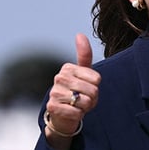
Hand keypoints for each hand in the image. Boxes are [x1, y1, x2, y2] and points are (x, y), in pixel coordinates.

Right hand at [44, 34, 100, 149]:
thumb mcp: (83, 73)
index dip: (96, 88)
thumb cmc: (76, 92)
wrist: (62, 114)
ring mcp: (54, 92)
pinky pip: (76, 112)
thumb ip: (84, 55)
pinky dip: (77, 116)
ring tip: (77, 106)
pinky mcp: (52, 107)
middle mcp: (59, 78)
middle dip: (92, 99)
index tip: (86, 89)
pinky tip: (71, 113)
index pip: (96, 79)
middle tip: (83, 100)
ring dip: (85, 108)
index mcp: (67, 68)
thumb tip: (79, 34)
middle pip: (92, 90)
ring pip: (84, 102)